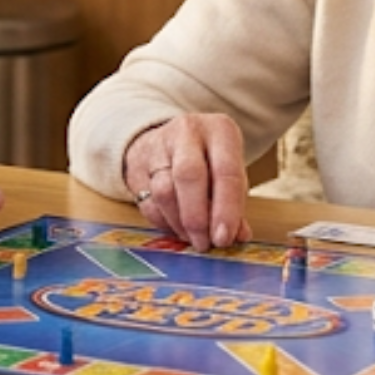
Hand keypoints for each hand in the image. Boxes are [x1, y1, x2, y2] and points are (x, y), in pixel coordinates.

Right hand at [121, 114, 247, 249]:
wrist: (169, 139)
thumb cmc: (209, 159)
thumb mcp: (229, 171)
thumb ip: (235, 203)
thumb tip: (238, 235)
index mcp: (220, 130)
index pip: (226, 171)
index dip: (226, 209)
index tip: (224, 238)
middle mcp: (187, 132)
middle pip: (189, 175)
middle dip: (197, 217)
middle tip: (205, 243)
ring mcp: (158, 146)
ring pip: (164, 191)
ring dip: (179, 223)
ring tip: (193, 239)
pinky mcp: (136, 165)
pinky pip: (148, 202)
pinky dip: (164, 223)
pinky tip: (177, 229)